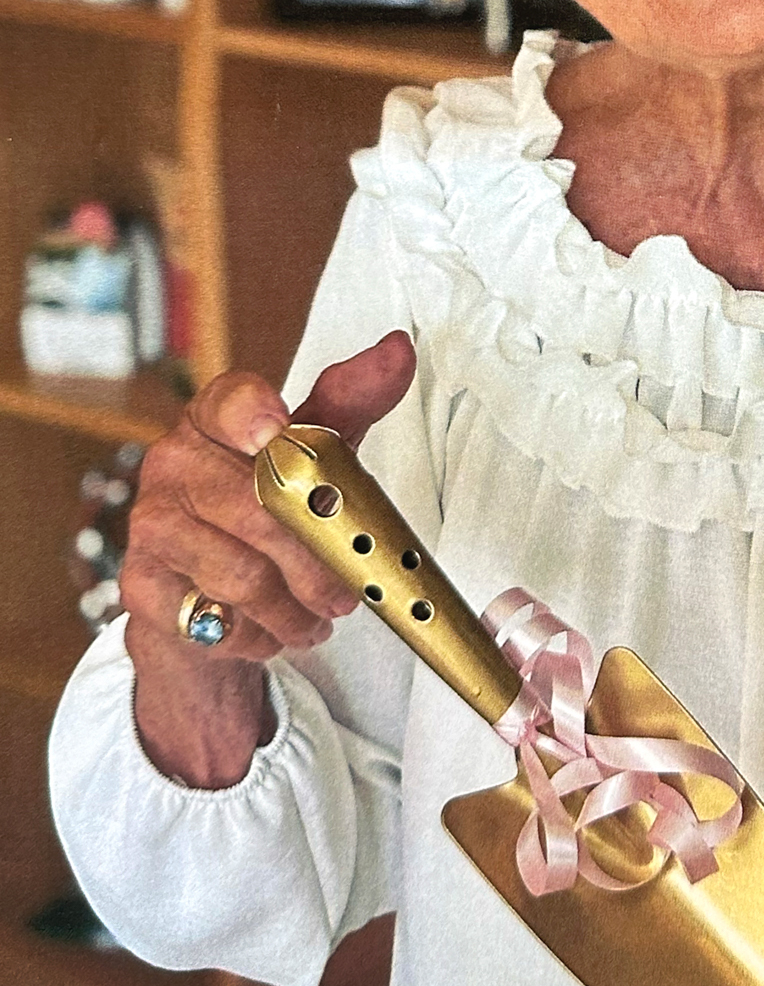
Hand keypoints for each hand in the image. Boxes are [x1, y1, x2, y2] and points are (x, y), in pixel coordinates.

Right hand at [122, 329, 415, 785]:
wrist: (204, 587)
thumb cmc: (266, 503)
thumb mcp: (313, 448)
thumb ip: (351, 401)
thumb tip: (398, 350)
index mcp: (215, 419)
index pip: (229, 401)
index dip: (253, 413)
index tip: (277, 428)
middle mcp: (173, 463)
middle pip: (257, 507)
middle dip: (317, 559)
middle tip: (348, 589)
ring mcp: (150, 524)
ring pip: (243, 575)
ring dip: (296, 609)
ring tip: (318, 615)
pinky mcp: (142, 587)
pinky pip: (220, 620)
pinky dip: (261, 635)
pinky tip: (273, 628)